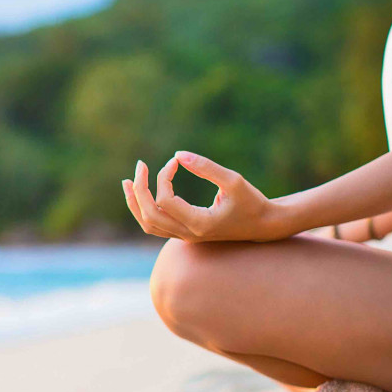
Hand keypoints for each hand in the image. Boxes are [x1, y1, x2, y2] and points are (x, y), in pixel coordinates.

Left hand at [121, 151, 287, 242]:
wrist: (263, 225)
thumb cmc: (252, 202)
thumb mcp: (233, 180)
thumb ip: (206, 167)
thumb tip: (177, 154)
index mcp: (199, 223)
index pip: (165, 201)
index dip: (163, 177)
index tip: (175, 161)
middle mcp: (188, 234)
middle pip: (149, 215)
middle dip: (140, 189)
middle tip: (140, 165)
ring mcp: (185, 236)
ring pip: (148, 224)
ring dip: (135, 202)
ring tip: (128, 181)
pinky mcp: (185, 233)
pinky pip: (155, 225)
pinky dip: (144, 209)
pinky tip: (141, 193)